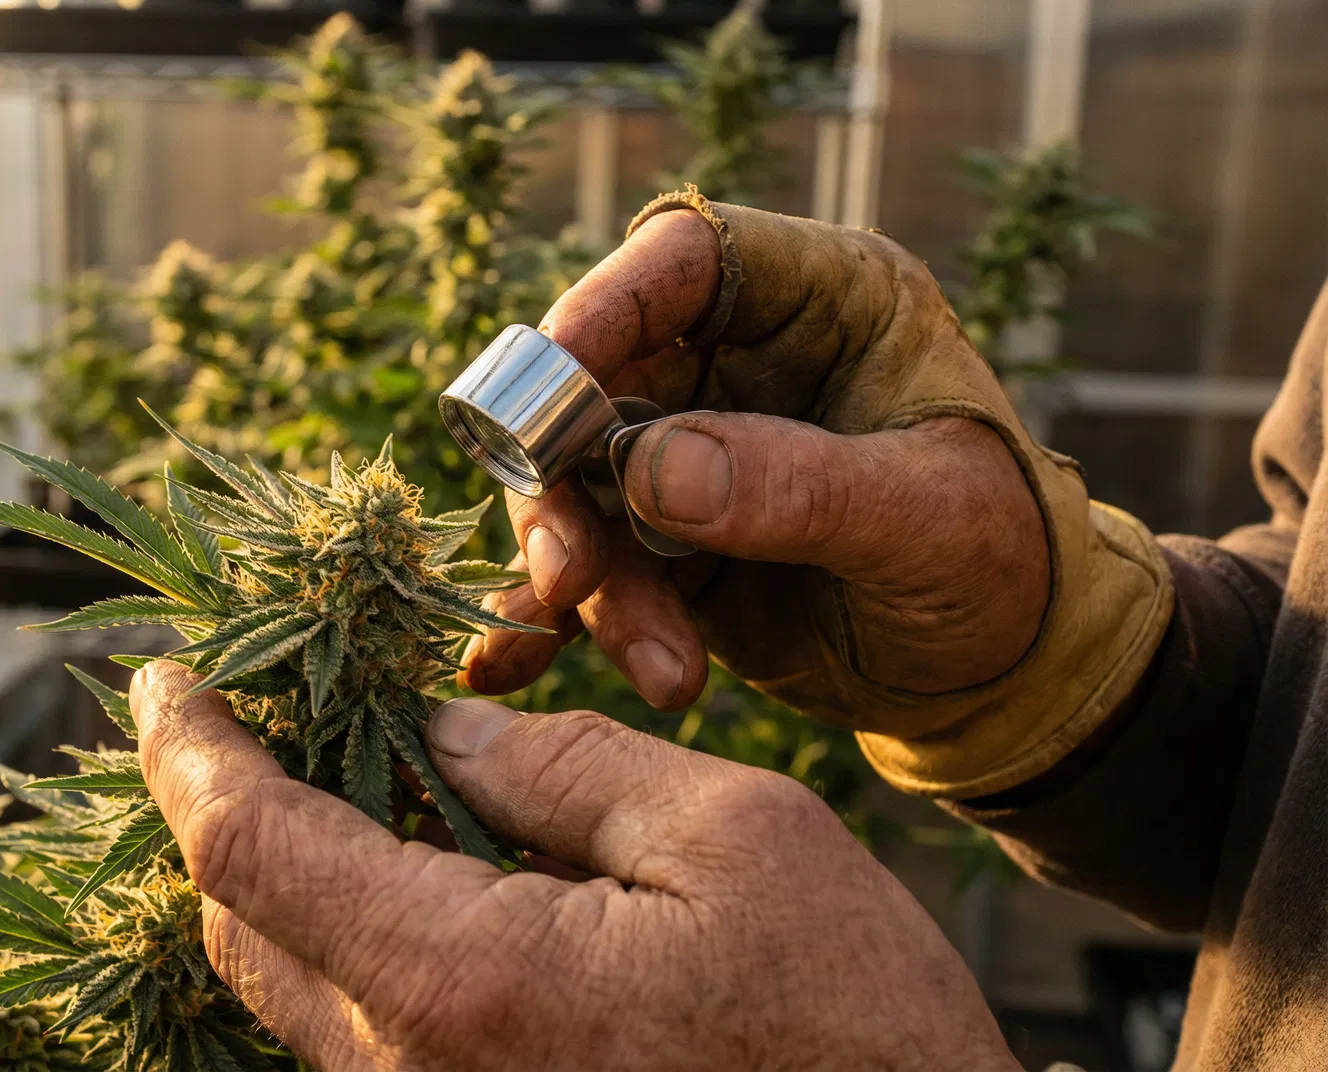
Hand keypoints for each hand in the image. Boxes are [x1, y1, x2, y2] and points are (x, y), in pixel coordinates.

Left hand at [130, 660, 1018, 1071]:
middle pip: (241, 924)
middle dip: (226, 803)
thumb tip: (442, 735)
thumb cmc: (852, 1027)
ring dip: (288, 871)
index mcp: (460, 979)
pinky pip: (355, 1035)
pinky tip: (414, 870)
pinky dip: (348, 936)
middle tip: (255, 707)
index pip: (249, 848)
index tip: (164, 681)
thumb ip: (565, 770)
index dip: (188, 752)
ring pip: (292, 985)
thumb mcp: (736, 840)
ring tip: (343, 770)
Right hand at [461, 206, 1052, 722]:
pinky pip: (586, 566)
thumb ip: (799, 488)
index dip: (608, 302)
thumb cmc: (1005, 565)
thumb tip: (647, 470)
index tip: (555, 373)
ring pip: (578, 487)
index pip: (689, 259)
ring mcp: (690, 456)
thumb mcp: (929, 522)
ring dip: (585, 579)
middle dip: (567, 483)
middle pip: (595, 382)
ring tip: (662, 668)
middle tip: (570, 575)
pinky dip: (553, 621)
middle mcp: (738, 365)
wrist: (1010, 678)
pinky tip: (510, 665)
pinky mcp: (664, 544)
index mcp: (822, 303)